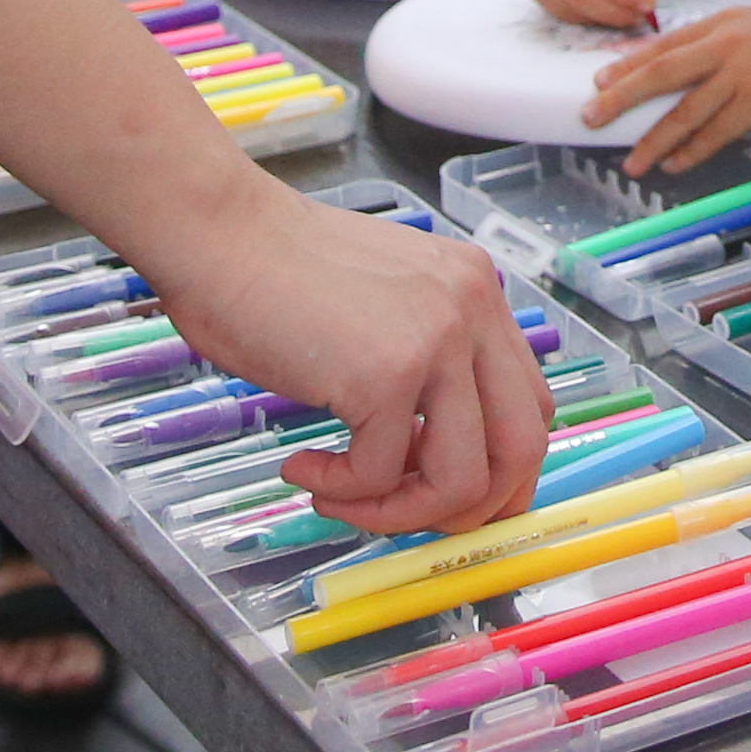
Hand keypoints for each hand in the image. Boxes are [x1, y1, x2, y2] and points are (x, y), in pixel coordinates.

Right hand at [143, 177, 549, 536]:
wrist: (219, 233)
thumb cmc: (276, 271)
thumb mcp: (383, 303)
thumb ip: (422, 359)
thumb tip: (429, 452)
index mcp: (477, 292)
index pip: (530, 404)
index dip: (503, 469)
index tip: (455, 500)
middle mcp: (473, 311)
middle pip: (523, 447)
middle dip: (473, 508)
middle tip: (410, 517)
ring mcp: (436, 341)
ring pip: (461, 479)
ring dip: (398, 512)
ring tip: (340, 495)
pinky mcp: (386, 374)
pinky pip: (380, 475)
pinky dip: (340, 489)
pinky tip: (301, 466)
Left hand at [578, 4, 750, 174]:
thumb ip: (732, 44)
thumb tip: (697, 70)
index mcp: (728, 21)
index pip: (668, 42)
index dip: (631, 62)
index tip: (603, 77)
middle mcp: (729, 42)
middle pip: (662, 70)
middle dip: (621, 95)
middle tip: (591, 113)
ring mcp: (742, 71)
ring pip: (683, 108)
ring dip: (652, 138)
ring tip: (631, 159)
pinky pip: (714, 131)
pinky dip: (692, 150)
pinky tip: (674, 164)